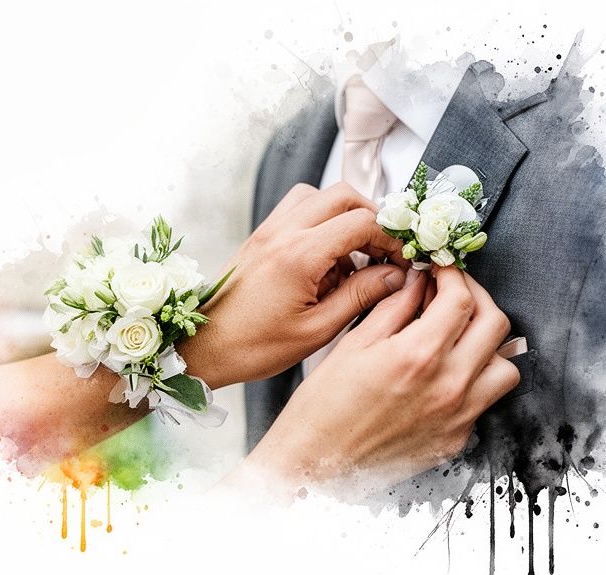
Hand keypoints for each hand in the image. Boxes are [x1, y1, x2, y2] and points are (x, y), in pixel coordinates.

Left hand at [177, 182, 406, 386]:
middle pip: (342, 195)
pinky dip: (320, 222)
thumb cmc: (253, 346)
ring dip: (344, 215)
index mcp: (298, 256)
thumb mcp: (317, 330)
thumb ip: (360, 296)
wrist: (204, 348)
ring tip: (355, 255)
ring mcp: (268, 231)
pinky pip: (297, 210)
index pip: (361, 222)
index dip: (390, 239)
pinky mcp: (260, 237)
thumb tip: (395, 276)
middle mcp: (282, 233)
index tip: (402, 260)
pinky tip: (326, 260)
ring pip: (318, 195)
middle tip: (384, 251)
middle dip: (372, 218)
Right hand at [239, 265, 520, 496]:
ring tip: (459, 336)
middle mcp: (448, 386)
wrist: (316, 462)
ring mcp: (458, 416)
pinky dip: (475, 379)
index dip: (454, 275)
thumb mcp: (354, 344)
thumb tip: (418, 281)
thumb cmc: (324, 405)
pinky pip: (485, 400)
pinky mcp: (457, 439)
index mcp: (419, 355)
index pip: (462, 299)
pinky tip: (447, 372)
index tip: (442, 270)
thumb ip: (393, 307)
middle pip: (495, 325)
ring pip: (505, 366)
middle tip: (454, 292)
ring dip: (487, 343)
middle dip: (477, 298)